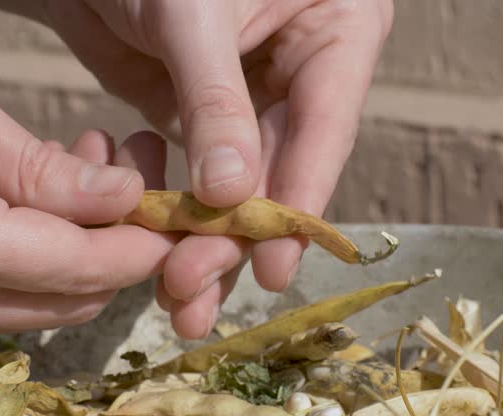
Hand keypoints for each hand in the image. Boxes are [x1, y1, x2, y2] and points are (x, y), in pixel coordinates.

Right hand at [0, 16, 175, 331]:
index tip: (177, 209)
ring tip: (92, 166)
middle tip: (137, 169)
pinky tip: (46, 194)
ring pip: (37, 305)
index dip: (140, 244)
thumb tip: (121, 200)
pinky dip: (41, 256)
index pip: (74, 268)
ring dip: (84, 249)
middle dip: (120, 245)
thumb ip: (37, 167)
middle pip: (65, 300)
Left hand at [41, 0, 393, 337]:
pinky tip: (166, 262)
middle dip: (237, 236)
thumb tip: (232, 195)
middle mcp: (304, 70)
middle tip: (195, 291)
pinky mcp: (206, 119)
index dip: (298, 200)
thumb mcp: (192, 14)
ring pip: (244, 186)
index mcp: (336, 27)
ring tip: (180, 300)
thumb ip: (216, 101)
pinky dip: (184, 221)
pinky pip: (204, 181)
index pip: (325, 125)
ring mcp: (253, 100)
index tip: (271, 266)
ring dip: (211, 244)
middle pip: (283, 168)